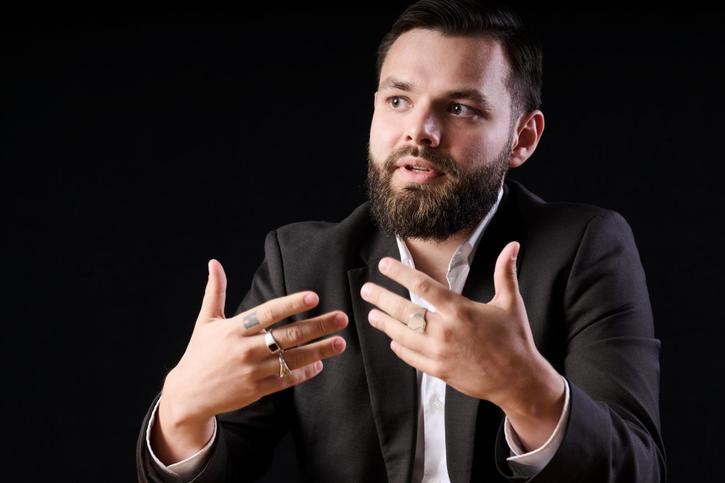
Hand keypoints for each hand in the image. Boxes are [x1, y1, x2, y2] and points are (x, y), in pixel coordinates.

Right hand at [153, 259, 347, 462]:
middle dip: (318, 326)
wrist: (188, 395)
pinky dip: (304, 372)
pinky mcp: (257, 389)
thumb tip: (214, 262)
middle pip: (289, 335)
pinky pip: (286, 379)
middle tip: (342, 318)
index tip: (313, 297)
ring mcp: (253, 371)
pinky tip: (320, 364)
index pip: (268, 312)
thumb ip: (215, 291)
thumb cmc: (199, 354)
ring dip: (320, 350)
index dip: (292, 304)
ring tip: (340, 342)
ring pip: (293, 358)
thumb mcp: (206, 321)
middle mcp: (246, 349)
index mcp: (235, 329)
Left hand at [360, 242, 563, 449]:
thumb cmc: (515, 339)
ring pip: (403, 336)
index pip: (423, 287)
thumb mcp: (510, 303)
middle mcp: (445, 331)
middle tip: (366, 290)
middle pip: (404, 311)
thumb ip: (505, 273)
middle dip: (382, 298)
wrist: (518, 380)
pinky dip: (400, 349)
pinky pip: (412, 358)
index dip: (401, 273)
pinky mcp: (439, 371)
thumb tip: (512, 245)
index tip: (384, 265)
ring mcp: (439, 353)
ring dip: (385, 324)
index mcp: (460, 310)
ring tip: (372, 315)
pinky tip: (393, 342)